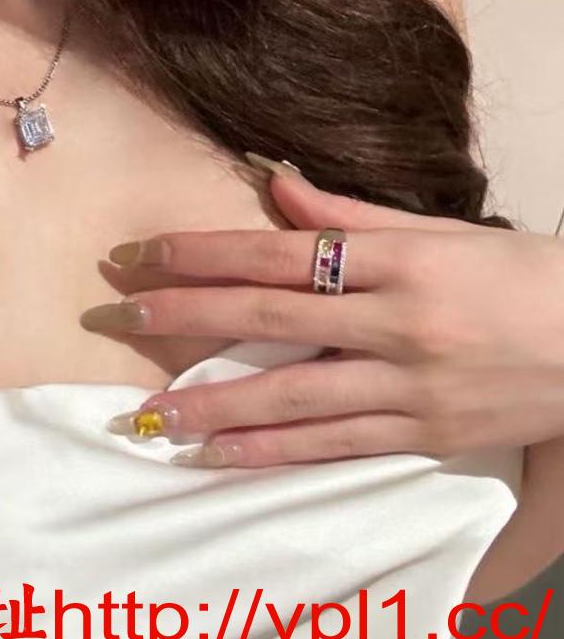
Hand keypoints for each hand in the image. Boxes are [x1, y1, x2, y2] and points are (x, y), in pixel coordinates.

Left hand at [81, 168, 563, 467]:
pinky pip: (333, 446)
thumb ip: (348, 214)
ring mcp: (409, 387)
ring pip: (293, 397)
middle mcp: (396, 324)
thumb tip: (269, 184)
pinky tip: (221, 454)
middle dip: (188, 319)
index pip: (278, 253)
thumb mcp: (437, 230)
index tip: (145, 254)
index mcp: (397, 260)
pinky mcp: (424, 436)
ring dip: (215, 404)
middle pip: (271, 317)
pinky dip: (272, 451)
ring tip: (152, 412)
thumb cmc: (517, 274)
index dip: (205, 253)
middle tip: (121, 320)